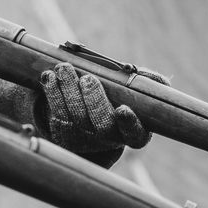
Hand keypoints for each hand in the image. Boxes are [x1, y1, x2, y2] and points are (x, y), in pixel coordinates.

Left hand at [40, 62, 167, 165]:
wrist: (88, 109)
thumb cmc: (119, 97)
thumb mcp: (135, 92)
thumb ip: (147, 85)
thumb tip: (159, 83)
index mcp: (132, 132)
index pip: (134, 135)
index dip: (129, 124)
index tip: (122, 109)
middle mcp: (108, 139)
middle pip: (101, 124)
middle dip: (94, 99)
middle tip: (88, 79)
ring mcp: (84, 139)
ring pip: (75, 116)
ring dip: (68, 90)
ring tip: (64, 68)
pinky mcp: (64, 133)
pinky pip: (56, 113)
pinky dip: (52, 93)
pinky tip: (49, 77)